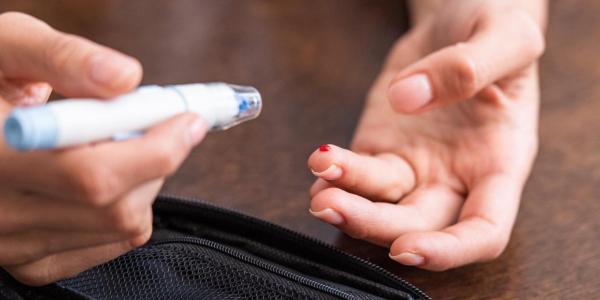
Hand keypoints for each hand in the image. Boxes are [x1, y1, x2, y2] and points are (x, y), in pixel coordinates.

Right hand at [0, 12, 206, 284]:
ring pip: (122, 227)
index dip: (155, 150)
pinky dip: (130, 206)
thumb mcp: (8, 48)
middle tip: (155, 125)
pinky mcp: (32, 263)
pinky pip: (112, 243)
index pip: (92, 176)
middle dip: (156, 161)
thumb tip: (126, 78)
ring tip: (115, 145)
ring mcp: (14, 246)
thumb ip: (64, 58)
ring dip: (145, 182)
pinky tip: (104, 175)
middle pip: (116, 208)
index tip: (188, 120)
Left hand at [307, 0, 544, 269]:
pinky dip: (336, 178)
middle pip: (418, 224)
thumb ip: (467, 67)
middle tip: (333, 204)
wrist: (459, 17)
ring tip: (318, 184)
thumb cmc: (496, 27)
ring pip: (381, 204)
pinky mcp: (383, 146)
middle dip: (374, 225)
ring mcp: (416, 164)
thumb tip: (410, 98)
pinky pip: (358, 174)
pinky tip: (319, 168)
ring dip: (346, 203)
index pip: (484, 229)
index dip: (449, 251)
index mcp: (500, 161)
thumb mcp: (505, 37)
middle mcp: (457, 174)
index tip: (407, 247)